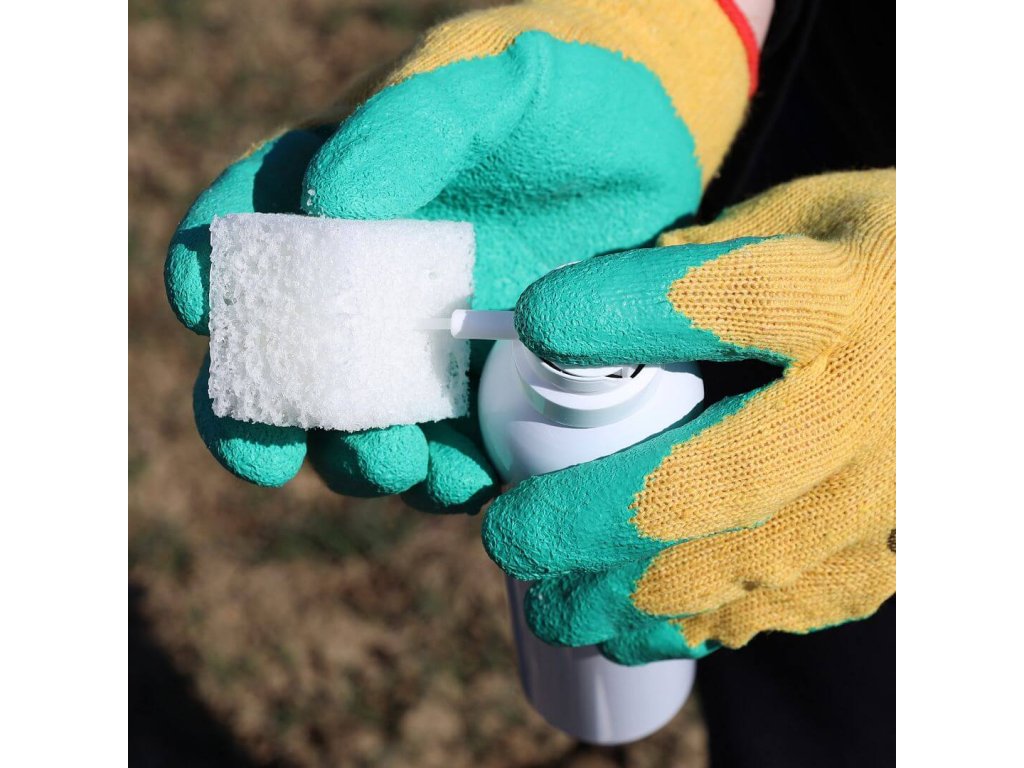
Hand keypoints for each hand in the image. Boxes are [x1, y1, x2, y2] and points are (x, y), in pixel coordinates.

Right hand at [165, 0, 756, 508]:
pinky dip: (444, 482)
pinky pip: (443, 460)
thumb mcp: (495, 84)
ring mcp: (422, 351)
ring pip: (354, 429)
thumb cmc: (566, 103)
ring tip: (405, 466)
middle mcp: (364, 286)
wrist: (664, 160)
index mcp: (337, 196)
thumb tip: (331, 203)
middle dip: (268, 420)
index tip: (203, 311)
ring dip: (358, 462)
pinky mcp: (482, 398)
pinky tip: (472, 479)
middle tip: (285, 451)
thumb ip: (412, 127)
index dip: (206, 271)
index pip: (241, 230)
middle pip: (279, 364)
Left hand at [483, 170, 895, 659]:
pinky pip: (790, 604)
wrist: (994, 332)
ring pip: (743, 567)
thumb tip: (589, 312)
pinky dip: (701, 625)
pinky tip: (634, 628)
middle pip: (710, 479)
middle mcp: (867, 403)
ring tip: (552, 607)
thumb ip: (702, 255)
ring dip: (630, 599)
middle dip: (591, 521)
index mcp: (839, 297)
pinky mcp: (891, 544)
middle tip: (508, 538)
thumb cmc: (882, 258)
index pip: (716, 303)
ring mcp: (886, 490)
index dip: (614, 316)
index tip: (533, 324)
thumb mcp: (806, 216)